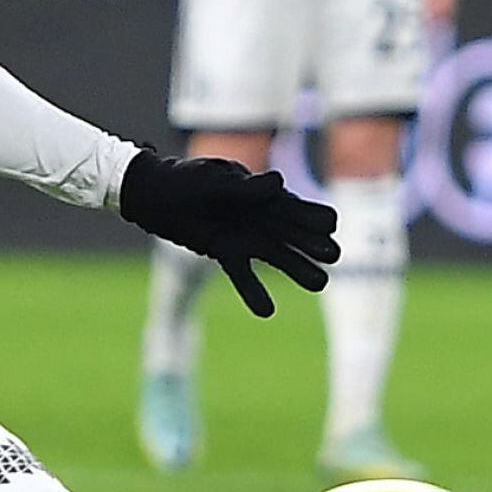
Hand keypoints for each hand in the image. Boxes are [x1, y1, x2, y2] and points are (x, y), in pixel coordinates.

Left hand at [117, 151, 339, 316]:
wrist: (156, 197)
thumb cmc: (188, 181)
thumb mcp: (214, 180)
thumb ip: (244, 187)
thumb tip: (279, 183)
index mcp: (263, 194)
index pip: (295, 206)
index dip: (313, 215)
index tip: (330, 226)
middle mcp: (260, 217)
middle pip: (292, 233)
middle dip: (312, 244)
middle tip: (334, 257)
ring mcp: (245, 237)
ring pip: (276, 255)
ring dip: (297, 268)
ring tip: (320, 283)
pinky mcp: (226, 253)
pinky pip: (243, 275)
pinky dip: (253, 292)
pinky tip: (266, 311)